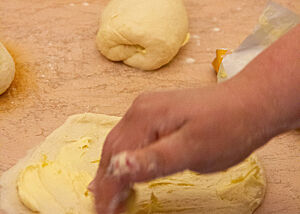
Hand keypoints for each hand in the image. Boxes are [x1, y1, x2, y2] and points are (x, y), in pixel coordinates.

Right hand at [89, 85, 269, 213]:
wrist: (249, 104)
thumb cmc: (228, 126)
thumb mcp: (194, 149)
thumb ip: (154, 159)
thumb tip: (118, 167)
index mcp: (145, 116)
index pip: (116, 158)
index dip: (108, 189)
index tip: (106, 212)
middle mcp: (140, 109)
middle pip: (113, 149)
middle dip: (107, 181)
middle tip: (107, 208)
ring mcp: (147, 109)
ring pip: (120, 144)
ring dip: (115, 171)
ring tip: (113, 195)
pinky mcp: (156, 114)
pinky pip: (133, 139)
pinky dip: (127, 159)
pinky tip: (129, 171)